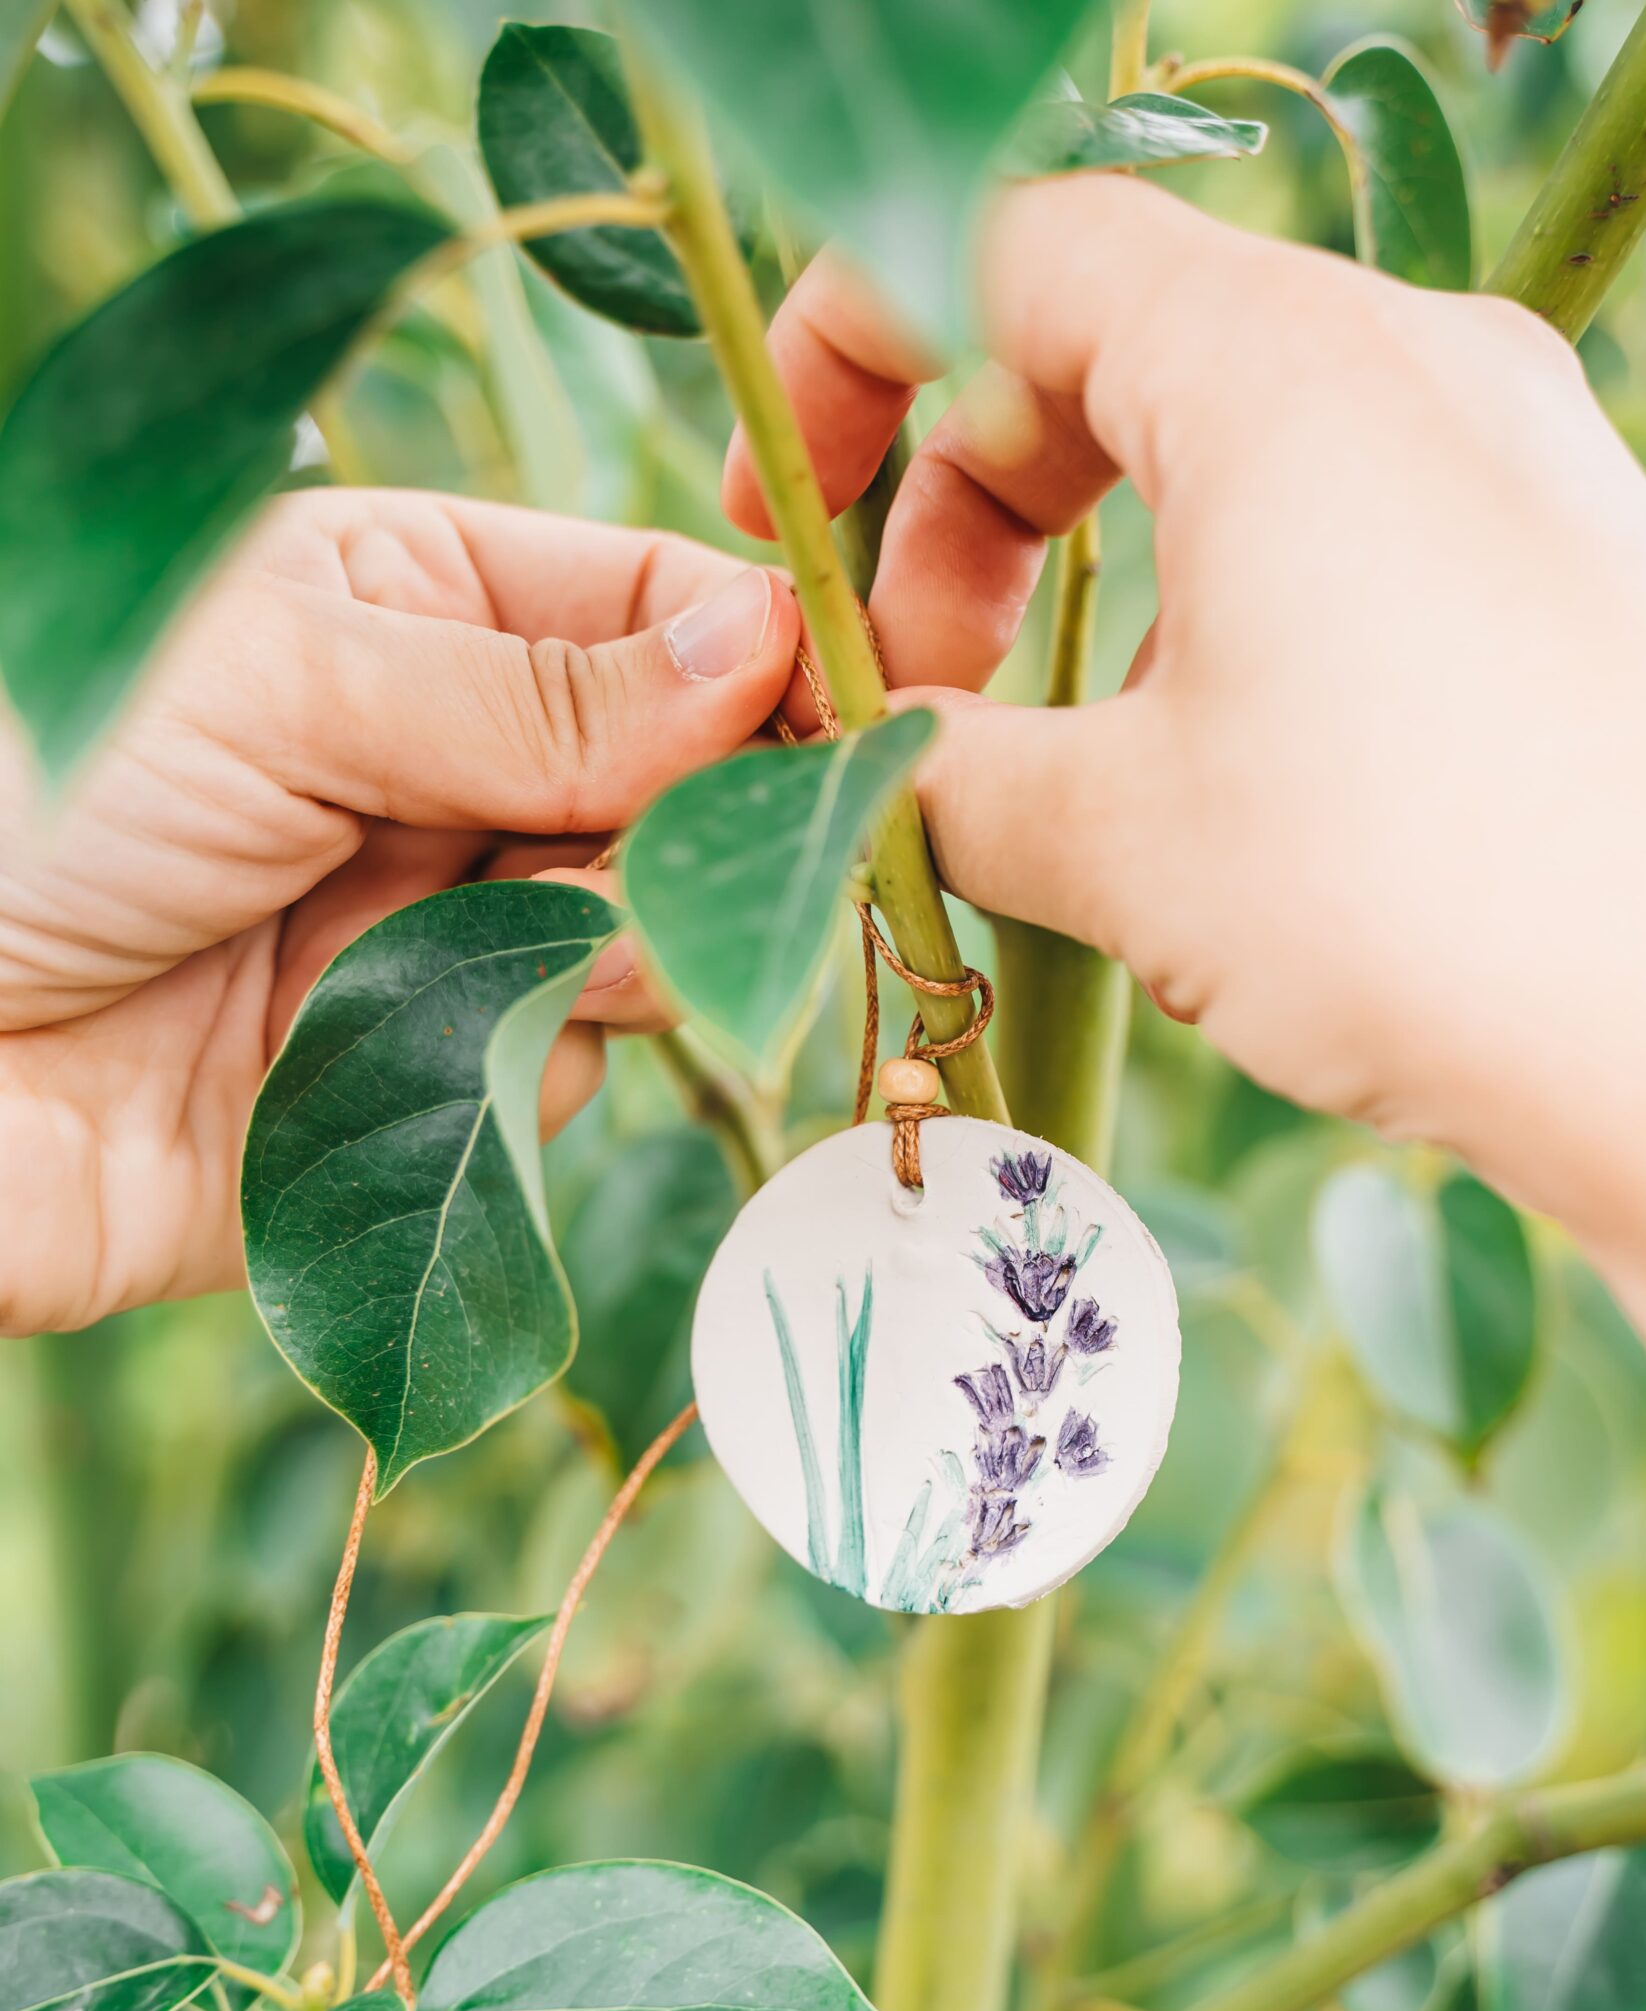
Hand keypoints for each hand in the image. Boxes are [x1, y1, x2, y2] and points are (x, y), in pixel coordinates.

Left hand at [0, 488, 798, 1331]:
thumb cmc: (28, 801)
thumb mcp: (283, 682)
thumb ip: (536, 687)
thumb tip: (768, 639)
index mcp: (412, 599)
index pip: (659, 604)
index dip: (769, 660)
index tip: (863, 721)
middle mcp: (452, 759)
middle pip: (689, 780)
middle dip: (696, 821)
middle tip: (641, 857)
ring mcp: (449, 920)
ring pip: (653, 931)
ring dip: (608, 943)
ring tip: (489, 949)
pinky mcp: (437, 1079)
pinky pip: (569, 1062)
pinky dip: (524, 1052)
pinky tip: (408, 1040)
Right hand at [735, 176, 1645, 1990]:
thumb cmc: (1426, 906)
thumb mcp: (1124, 840)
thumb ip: (950, 769)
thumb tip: (872, 760)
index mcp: (1278, 359)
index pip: (999, 251)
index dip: (848, 361)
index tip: (785, 517)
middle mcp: (1419, 361)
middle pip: (1115, 348)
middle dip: (970, 511)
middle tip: (922, 694)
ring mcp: (1522, 460)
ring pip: (1239, 455)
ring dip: (1105, 588)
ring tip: (1070, 775)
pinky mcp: (1578, 573)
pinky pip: (1356, 538)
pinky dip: (1236, 627)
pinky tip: (1226, 798)